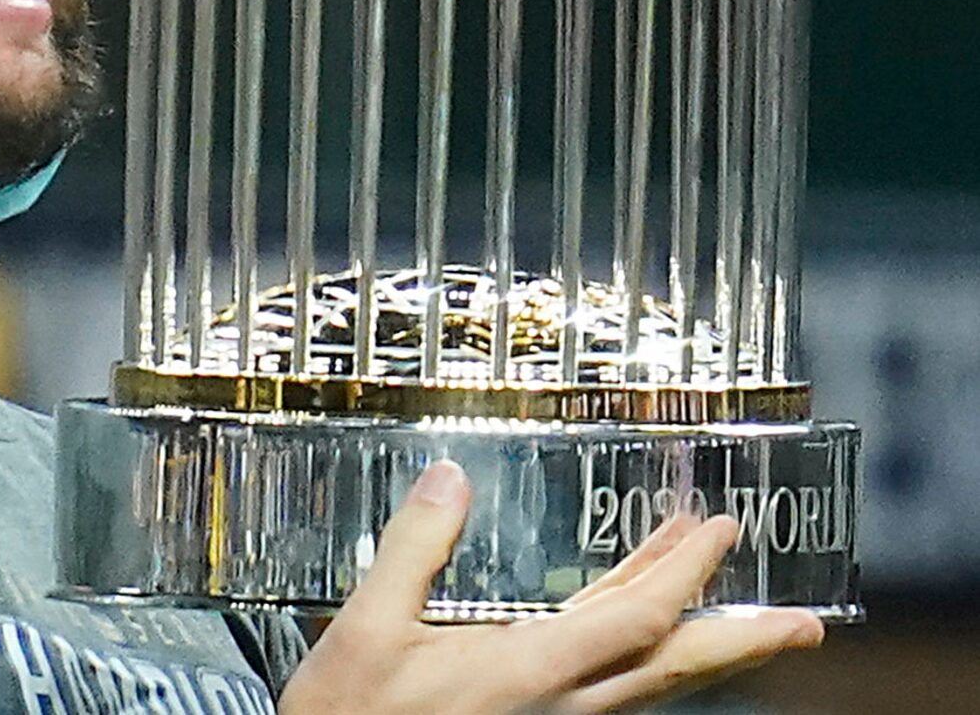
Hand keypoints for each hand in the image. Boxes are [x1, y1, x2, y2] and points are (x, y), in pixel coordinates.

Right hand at [277, 460, 821, 713]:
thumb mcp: (364, 627)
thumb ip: (414, 549)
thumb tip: (451, 476)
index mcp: (524, 673)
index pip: (631, 623)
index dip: (681, 577)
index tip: (718, 531)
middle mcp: (557, 706)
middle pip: (670, 673)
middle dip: (740, 643)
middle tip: (806, 624)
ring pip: (648, 687)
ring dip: (698, 645)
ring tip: (733, 604)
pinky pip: (615, 692)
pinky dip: (643, 654)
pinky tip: (640, 630)